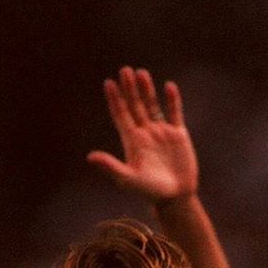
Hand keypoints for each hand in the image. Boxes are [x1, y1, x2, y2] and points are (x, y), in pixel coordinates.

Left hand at [87, 66, 197, 202]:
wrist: (175, 198)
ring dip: (147, 90)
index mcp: (132, 141)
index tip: (109, 83)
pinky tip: (169, 87)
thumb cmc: (150, 191)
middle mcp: (145, 133)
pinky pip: (174, 113)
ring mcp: (161, 133)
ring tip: (141, 73)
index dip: (114, 100)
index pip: (120, 115)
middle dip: (129, 89)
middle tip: (125, 70)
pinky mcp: (178, 135)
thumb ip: (111, 166)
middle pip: (135, 106)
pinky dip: (172, 100)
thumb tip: (90, 157)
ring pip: (152, 106)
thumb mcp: (128, 179)